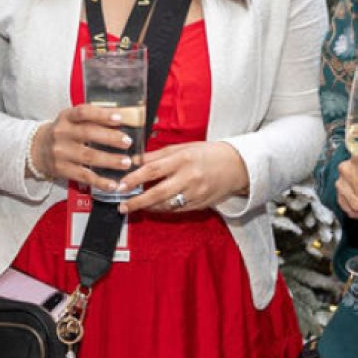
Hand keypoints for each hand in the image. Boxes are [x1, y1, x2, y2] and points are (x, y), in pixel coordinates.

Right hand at [32, 104, 134, 193]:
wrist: (37, 149)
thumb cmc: (64, 132)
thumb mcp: (71, 120)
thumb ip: (92, 118)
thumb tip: (124, 117)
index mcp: (66, 117)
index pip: (83, 112)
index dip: (101, 115)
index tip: (119, 119)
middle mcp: (61, 133)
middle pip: (88, 134)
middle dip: (110, 138)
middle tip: (128, 142)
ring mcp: (61, 152)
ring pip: (88, 157)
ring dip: (109, 160)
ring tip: (126, 162)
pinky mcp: (62, 169)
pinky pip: (84, 176)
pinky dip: (100, 182)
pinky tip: (113, 184)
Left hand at [114, 141, 248, 213]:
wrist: (236, 166)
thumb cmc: (207, 154)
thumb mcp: (183, 147)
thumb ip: (158, 155)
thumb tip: (134, 160)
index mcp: (183, 159)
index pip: (153, 170)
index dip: (134, 178)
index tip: (121, 184)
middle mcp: (189, 177)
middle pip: (158, 193)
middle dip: (137, 201)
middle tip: (122, 205)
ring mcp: (195, 193)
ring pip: (166, 205)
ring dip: (148, 207)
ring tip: (135, 205)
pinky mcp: (200, 205)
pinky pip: (176, 210)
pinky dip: (162, 209)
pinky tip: (153, 207)